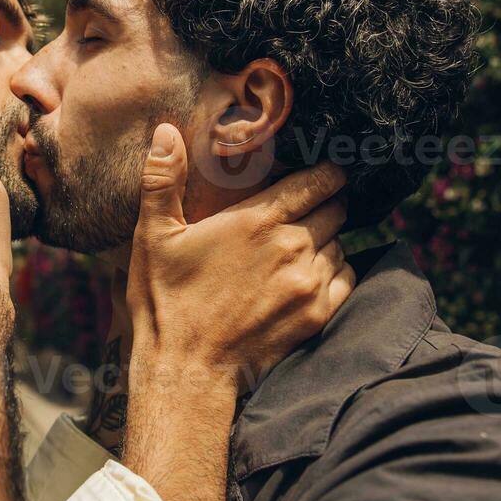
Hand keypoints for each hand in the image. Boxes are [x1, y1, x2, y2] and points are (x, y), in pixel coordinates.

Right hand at [125, 123, 353, 393]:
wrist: (186, 369)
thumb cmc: (166, 301)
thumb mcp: (153, 237)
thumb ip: (162, 180)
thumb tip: (166, 131)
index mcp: (257, 220)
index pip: (317, 181)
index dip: (327, 173)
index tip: (326, 172)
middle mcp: (292, 247)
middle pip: (336, 209)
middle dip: (328, 203)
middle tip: (313, 206)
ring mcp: (308, 282)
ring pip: (340, 244)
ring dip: (329, 239)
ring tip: (305, 244)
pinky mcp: (317, 315)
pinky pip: (346, 278)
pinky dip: (337, 270)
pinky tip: (313, 273)